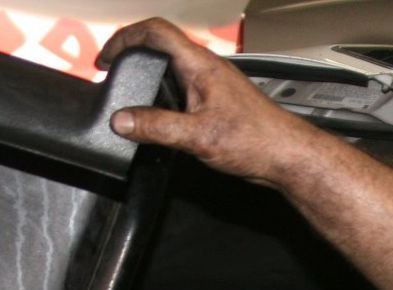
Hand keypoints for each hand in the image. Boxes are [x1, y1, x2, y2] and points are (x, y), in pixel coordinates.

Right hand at [98, 18, 325, 187]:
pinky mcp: (215, 101)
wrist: (285, 154)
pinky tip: (157, 115)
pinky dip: (161, 94)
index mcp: (200, 65)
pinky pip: (181, 87)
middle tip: (111, 72)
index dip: (125, 38)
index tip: (106, 58)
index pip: (155, 31)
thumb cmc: (256, 139)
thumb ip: (157, 127)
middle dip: (131, 54)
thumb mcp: (198, 136)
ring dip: (146, 74)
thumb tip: (123, 120)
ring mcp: (211, 83)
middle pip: (160, 45)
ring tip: (128, 91)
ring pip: (171, 67)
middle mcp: (206, 68)